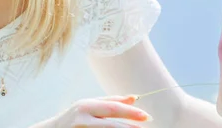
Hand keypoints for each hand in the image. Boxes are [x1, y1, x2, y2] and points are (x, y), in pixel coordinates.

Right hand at [38, 95, 152, 127]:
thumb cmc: (73, 119)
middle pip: (111, 122)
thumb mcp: (89, 107)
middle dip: (131, 125)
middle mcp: (82, 117)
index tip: (147, 116)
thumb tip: (134, 98)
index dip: (130, 112)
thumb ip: (110, 102)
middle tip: (147, 125)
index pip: (112, 108)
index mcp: (86, 105)